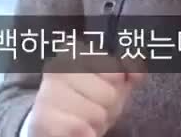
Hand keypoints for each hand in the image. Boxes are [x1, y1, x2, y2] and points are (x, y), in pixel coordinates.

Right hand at [28, 55, 145, 136]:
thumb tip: (136, 72)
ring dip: (96, 123)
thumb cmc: (85, 99)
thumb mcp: (111, 81)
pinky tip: (77, 130)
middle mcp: (57, 68)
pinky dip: (86, 134)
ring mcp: (48, 94)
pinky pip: (80, 128)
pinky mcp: (44, 120)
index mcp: (74, 51)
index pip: (115, 70)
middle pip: (109, 94)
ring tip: (83, 119)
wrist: (52, 124)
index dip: (117, 84)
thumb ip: (128, 70)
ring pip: (97, 114)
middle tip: (93, 107)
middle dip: (108, 107)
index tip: (102, 86)